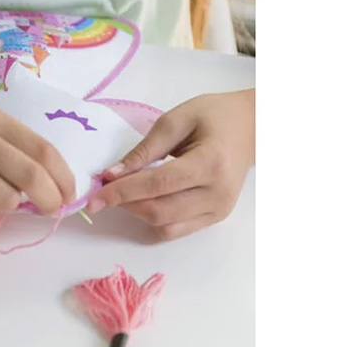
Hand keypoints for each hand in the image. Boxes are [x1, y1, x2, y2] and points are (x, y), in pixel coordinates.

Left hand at [87, 89, 254, 239]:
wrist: (251, 126)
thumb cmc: (213, 116)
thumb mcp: (175, 120)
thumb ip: (144, 149)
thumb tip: (112, 174)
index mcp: (209, 163)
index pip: (157, 184)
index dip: (122, 191)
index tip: (95, 196)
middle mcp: (217, 194)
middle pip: (160, 211)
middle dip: (125, 204)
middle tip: (104, 191)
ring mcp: (219, 210)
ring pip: (166, 226)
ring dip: (137, 213)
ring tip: (124, 192)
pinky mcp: (216, 217)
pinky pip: (177, 229)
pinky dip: (154, 219)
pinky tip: (144, 200)